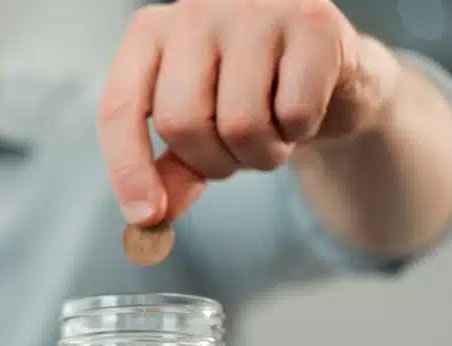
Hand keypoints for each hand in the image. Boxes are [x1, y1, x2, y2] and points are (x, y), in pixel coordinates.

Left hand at [98, 0, 401, 225]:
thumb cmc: (251, 100)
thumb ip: (171, 173)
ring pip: (240, 123)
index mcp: (151, 32)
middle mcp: (197, 7)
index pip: (120, 106)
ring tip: (273, 132)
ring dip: (261, 155)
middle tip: (235, 156)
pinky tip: (303, 111)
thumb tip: (150, 218)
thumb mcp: (199, 137)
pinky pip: (295, 112)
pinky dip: (300, 131)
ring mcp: (255, 7)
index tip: (146, 217)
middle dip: (212, 163)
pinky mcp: (313, 19)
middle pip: (181, 122)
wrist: (330, 75)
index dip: (128, 169)